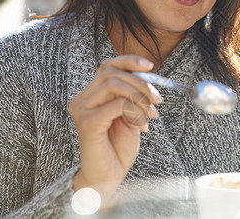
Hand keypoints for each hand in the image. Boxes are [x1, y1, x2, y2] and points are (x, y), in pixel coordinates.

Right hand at [69, 56, 162, 199]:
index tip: (150, 66)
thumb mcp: (129, 116)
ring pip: (113, 84)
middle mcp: (82, 99)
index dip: (129, 61)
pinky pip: (115, 104)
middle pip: (111, 73)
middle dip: (140, 83)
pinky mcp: (87, 122)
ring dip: (139, 96)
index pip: (107, 66)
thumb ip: (132, 96)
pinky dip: (134, 111)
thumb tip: (147, 76)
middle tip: (157, 100)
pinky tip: (142, 125)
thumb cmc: (117, 148)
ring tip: (151, 114)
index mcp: (91, 95)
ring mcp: (82, 110)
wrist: (107, 178)